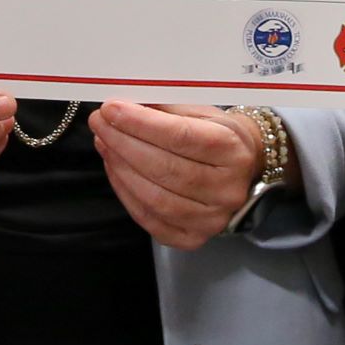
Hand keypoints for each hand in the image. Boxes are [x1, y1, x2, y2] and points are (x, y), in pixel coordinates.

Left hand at [92, 102, 264, 250]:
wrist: (246, 167)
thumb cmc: (218, 134)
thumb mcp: (202, 112)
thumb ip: (165, 110)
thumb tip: (122, 107)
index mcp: (232, 151)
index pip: (180, 137)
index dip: (140, 123)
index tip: (110, 109)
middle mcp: (226, 189)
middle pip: (165, 168)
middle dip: (123, 143)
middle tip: (99, 124)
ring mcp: (211, 219)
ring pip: (154, 198)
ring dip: (120, 168)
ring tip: (104, 143)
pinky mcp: (193, 238)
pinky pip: (150, 219)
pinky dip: (126, 193)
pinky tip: (115, 169)